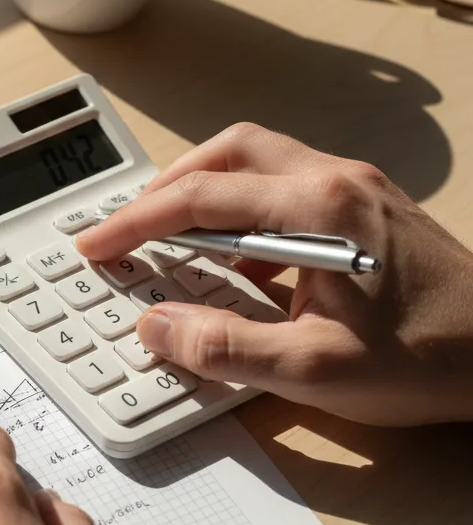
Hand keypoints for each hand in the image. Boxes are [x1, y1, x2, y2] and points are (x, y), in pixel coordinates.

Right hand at [77, 124, 472, 425]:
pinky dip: (242, 205)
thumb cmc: (429, 360)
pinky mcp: (368, 205)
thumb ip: (225, 347)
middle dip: (166, 185)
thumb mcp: (316, 371)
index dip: (134, 222)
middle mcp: (337, 180)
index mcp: (319, 210)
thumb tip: (156, 325)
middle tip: (129, 225)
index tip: (95, 245)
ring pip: (258, 159)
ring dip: (204, 186)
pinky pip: (286, 183)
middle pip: (228, 152)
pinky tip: (235, 252)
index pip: (200, 199)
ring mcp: (356, 187)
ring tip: (169, 229)